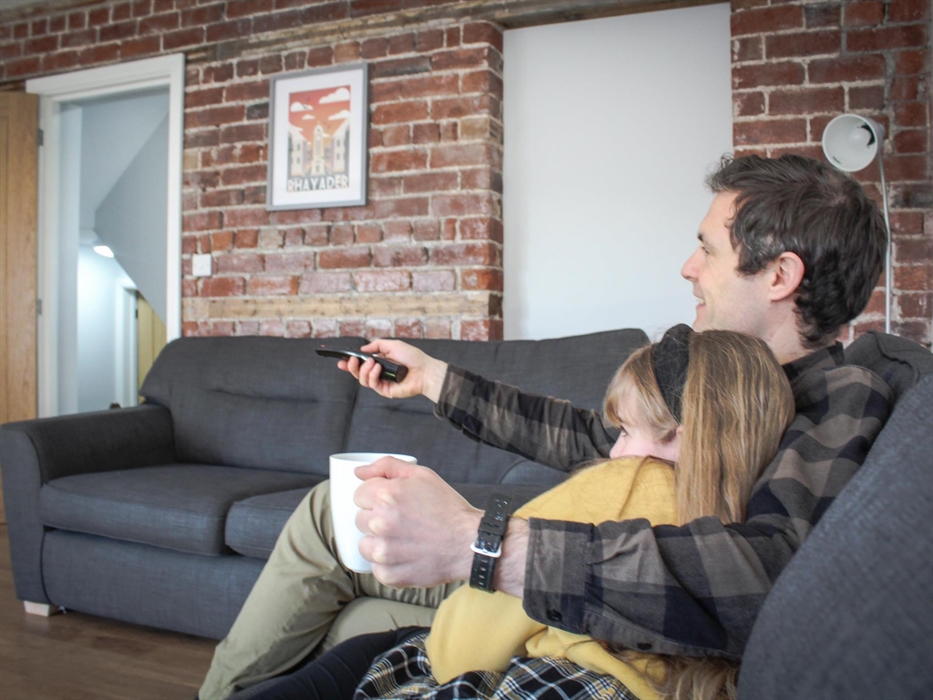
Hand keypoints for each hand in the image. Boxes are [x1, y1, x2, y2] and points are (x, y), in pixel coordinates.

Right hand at [338, 340, 447, 402]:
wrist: (425, 370)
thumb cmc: (412, 357)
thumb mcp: (392, 345)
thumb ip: (377, 346)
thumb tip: (362, 349)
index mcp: (380, 363)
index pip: (361, 365)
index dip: (350, 364)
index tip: (341, 361)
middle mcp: (379, 373)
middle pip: (359, 374)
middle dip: (352, 367)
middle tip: (351, 361)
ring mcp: (382, 383)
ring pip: (363, 380)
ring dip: (364, 370)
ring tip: (372, 363)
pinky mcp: (385, 391)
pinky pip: (372, 384)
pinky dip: (372, 375)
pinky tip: (378, 369)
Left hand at [354, 457, 479, 587]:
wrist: (469, 542)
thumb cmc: (448, 509)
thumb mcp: (422, 475)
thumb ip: (387, 467)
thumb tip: (359, 472)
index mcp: (386, 496)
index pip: (359, 495)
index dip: (376, 497)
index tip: (392, 504)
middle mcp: (380, 523)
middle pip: (360, 519)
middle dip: (377, 518)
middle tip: (402, 521)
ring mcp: (383, 552)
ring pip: (364, 544)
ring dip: (379, 541)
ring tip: (404, 539)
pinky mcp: (389, 575)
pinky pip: (375, 567)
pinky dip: (388, 563)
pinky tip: (406, 555)